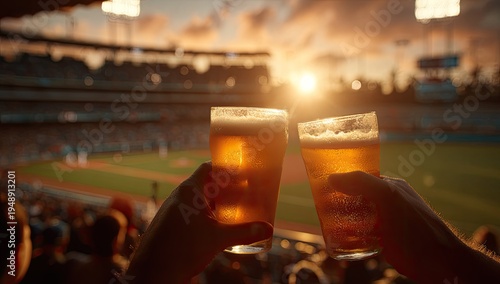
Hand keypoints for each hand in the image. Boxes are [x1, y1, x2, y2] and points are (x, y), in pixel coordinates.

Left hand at [127, 162, 272, 282]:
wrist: (154, 271)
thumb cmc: (184, 249)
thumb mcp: (219, 239)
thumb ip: (244, 232)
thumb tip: (268, 229)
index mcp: (189, 191)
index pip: (207, 168)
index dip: (224, 167)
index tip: (240, 171)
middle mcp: (178, 196)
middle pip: (204, 183)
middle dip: (223, 187)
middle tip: (242, 191)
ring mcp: (171, 210)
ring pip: (196, 199)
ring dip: (213, 202)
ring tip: (232, 208)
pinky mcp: (168, 223)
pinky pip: (189, 211)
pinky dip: (203, 213)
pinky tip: (214, 225)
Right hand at [328, 172, 464, 282]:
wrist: (439, 263)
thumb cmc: (416, 228)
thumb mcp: (387, 197)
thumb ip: (362, 183)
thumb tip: (333, 177)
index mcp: (391, 187)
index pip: (362, 177)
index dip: (344, 178)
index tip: (324, 182)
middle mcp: (389, 202)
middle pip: (357, 196)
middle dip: (339, 199)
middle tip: (320, 204)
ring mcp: (387, 222)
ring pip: (358, 216)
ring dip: (342, 218)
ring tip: (325, 220)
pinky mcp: (386, 241)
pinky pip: (362, 234)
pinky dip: (349, 235)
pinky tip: (340, 238)